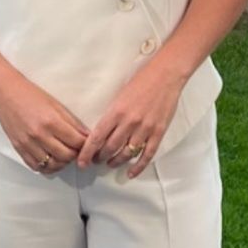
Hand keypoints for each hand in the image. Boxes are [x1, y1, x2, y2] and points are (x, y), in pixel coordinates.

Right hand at [0, 73, 90, 173]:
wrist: (6, 93)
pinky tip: (51, 160)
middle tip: (76, 149)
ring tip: (64, 155)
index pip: (76, 142)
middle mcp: (39, 135)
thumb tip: (86, 135)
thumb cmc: (30, 95)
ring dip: (62, 162)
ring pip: (52, 165)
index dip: (85, 144)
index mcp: (51, 121)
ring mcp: (28, 144)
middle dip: (75, 154)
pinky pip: (36, 166)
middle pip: (66, 156)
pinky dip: (46, 167)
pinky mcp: (19, 148)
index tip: (86, 143)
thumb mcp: (56, 105)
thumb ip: (72, 122)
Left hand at [75, 60, 185, 177]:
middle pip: (109, 148)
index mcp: (116, 111)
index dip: (87, 153)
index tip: (81, 161)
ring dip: (116, 162)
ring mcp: (145, 129)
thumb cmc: (142, 81)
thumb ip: (111, 115)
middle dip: (99, 157)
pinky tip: (131, 173)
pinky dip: (138, 167)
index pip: (97, 138)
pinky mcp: (158, 132)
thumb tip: (101, 132)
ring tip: (110, 163)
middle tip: (95, 160)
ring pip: (126, 154)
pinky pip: (147, 155)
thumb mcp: (119, 96)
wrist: (166, 75)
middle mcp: (129, 122)